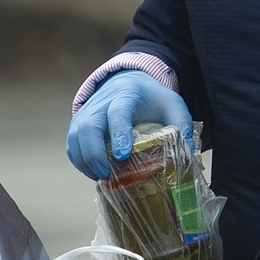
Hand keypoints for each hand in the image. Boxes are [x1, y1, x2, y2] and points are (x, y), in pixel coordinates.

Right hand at [66, 70, 193, 179]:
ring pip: (75, 135)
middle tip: (106, 173)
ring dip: (84, 159)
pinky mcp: (79, 122)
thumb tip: (187, 151)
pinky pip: (72, 143)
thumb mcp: (172, 104)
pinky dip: (78, 159)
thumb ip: (181, 124)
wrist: (128, 82)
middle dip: (94, 152)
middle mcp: (101, 102)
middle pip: (88, 126)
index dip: (118, 134)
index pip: (117, 113)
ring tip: (100, 177)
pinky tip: (92, 172)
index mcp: (125, 95)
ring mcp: (87, 112)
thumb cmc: (151, 97)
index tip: (122, 155)